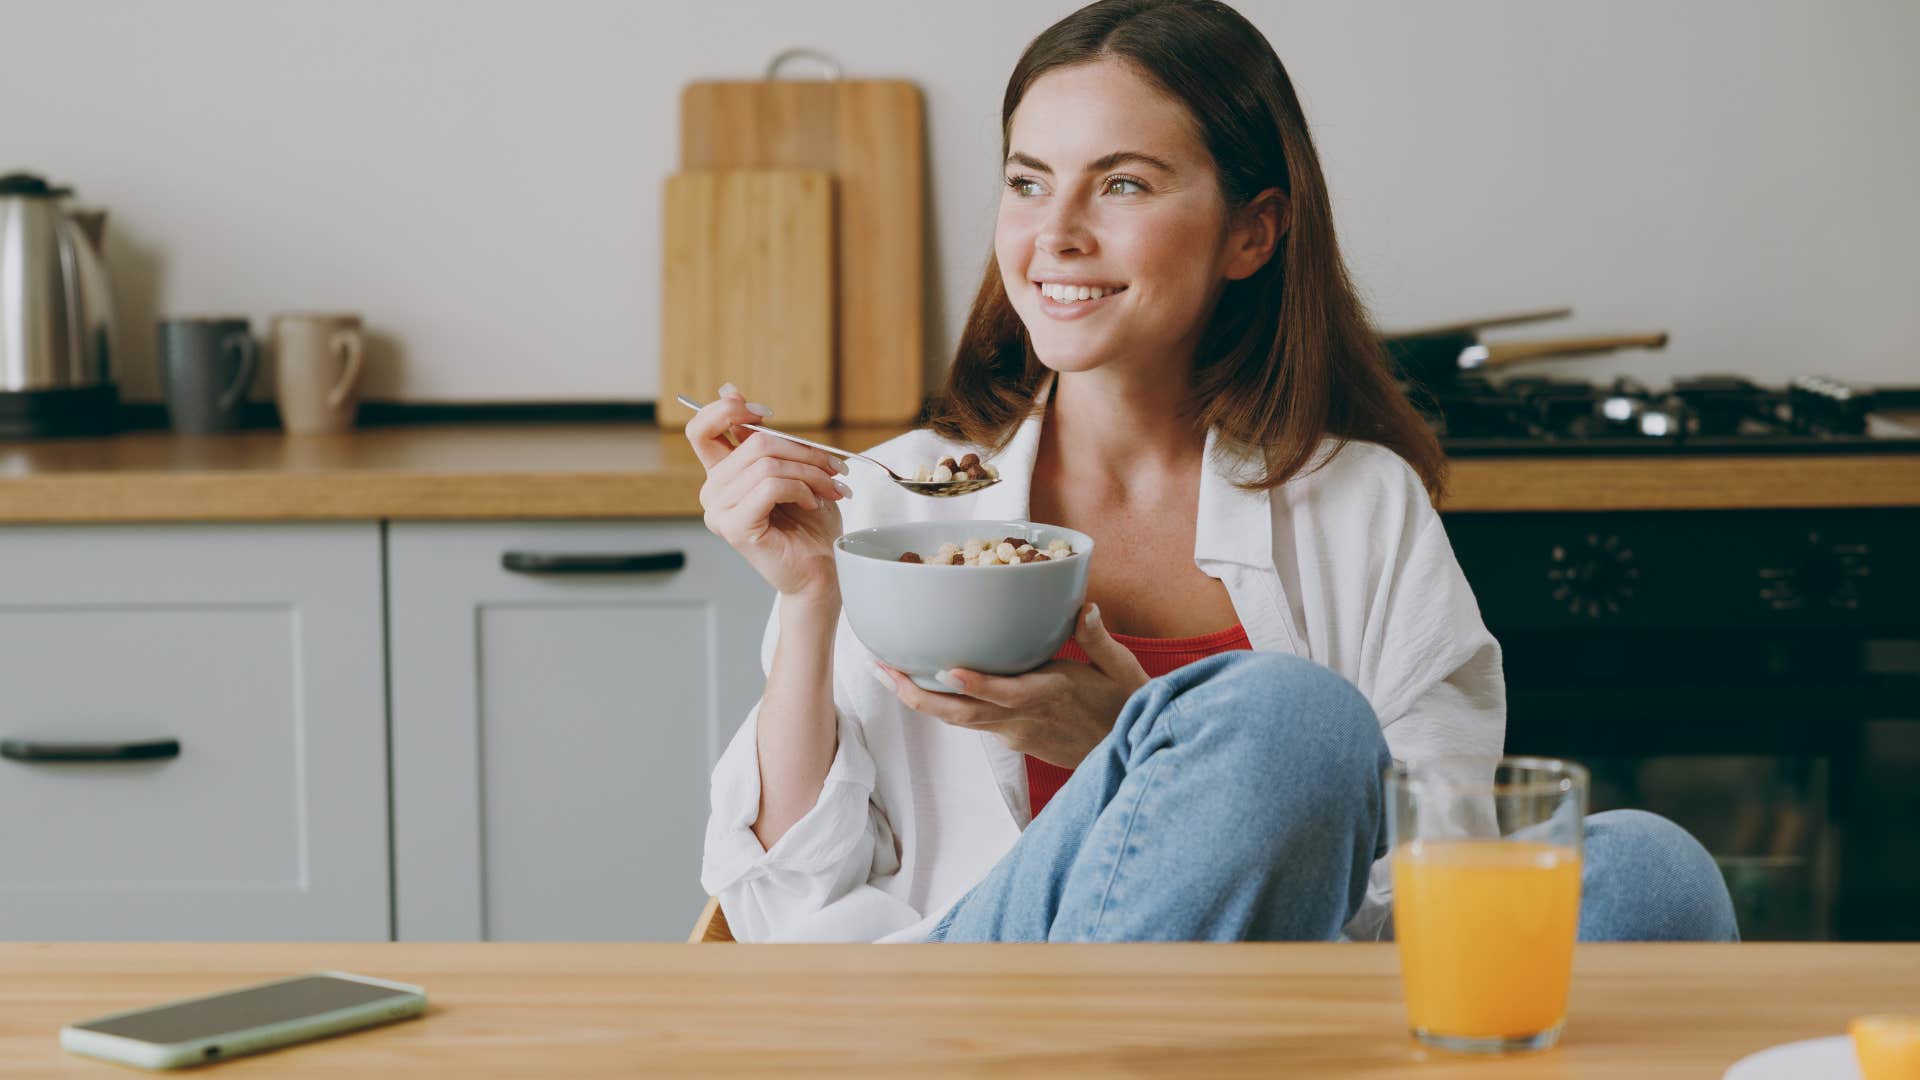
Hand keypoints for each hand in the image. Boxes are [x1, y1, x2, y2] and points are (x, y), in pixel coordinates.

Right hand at [686, 383, 851, 599]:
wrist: (820, 572)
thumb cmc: (809, 525)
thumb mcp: (791, 468)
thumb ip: (763, 436)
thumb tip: (728, 389)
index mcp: (721, 475)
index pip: (701, 428)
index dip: (729, 409)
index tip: (766, 413)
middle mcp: (713, 492)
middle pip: (752, 441)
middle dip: (803, 450)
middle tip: (833, 466)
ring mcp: (719, 512)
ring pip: (767, 464)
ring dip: (810, 472)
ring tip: (829, 489)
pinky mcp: (736, 528)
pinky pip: (771, 486)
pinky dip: (801, 489)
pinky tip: (812, 504)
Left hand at [873, 603, 1149, 767]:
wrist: (1126, 753)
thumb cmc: (1125, 705)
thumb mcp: (1120, 669)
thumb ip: (1097, 638)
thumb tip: (1085, 607)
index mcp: (1050, 694)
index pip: (1007, 693)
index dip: (977, 684)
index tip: (946, 669)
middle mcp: (1024, 718)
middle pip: (964, 714)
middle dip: (919, 695)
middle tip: (883, 670)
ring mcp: (1015, 732)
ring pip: (960, 720)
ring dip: (922, 700)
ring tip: (888, 673)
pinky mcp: (1013, 739)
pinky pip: (972, 722)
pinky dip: (945, 705)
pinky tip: (923, 684)